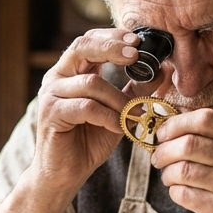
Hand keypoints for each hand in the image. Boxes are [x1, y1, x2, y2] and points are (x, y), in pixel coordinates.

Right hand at [34, 29, 149, 193]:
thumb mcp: (117, 111)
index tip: (137, 40)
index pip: (89, 41)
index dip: (112, 37)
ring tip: (135, 114)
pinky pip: (86, 107)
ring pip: (91, 83)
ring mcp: (50, 95)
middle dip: (111, 48)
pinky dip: (108, 116)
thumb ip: (133, 89)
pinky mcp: (51, 115)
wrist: (64, 174)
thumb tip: (162, 70)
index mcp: (70, 72)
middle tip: (136, 54)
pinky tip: (119, 127)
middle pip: (82, 48)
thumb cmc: (88, 141)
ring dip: (119, 99)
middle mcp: (56, 78)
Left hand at [151, 108, 212, 212]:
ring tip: (168, 176)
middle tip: (158, 157)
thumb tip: (172, 124)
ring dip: (167, 173)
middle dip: (164, 150)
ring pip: (182, 170)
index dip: (176, 124)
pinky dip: (174, 191)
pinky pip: (184, 194)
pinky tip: (179, 190)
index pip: (204, 119)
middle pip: (189, 144)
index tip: (163, 133)